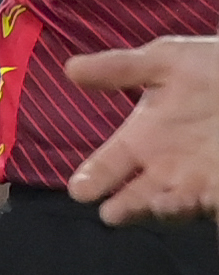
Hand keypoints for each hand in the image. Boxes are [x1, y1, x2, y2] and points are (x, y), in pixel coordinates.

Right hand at [66, 36, 218, 222]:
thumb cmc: (209, 69)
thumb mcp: (165, 61)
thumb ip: (120, 68)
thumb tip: (71, 68)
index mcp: (142, 141)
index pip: (108, 166)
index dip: (93, 177)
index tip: (80, 190)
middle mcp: (166, 168)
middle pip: (137, 196)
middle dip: (125, 207)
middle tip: (112, 213)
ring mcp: (198, 181)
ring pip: (177, 206)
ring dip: (167, 209)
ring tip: (159, 205)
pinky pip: (216, 204)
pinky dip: (208, 206)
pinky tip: (202, 199)